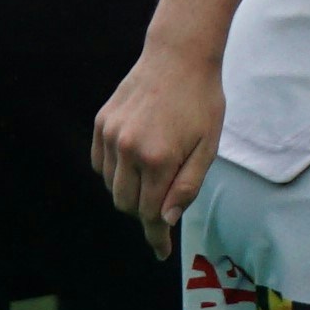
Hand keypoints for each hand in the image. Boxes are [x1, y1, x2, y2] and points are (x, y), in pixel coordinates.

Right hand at [94, 43, 224, 257]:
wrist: (179, 57)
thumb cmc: (202, 102)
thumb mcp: (208, 146)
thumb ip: (187, 185)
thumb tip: (164, 220)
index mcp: (158, 159)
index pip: (148, 213)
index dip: (155, 236)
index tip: (160, 252)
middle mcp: (128, 149)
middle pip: (125, 204)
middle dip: (143, 213)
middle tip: (163, 206)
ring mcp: (111, 136)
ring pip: (111, 185)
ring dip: (129, 191)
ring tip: (155, 175)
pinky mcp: (101, 124)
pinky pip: (100, 163)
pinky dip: (115, 172)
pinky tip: (136, 161)